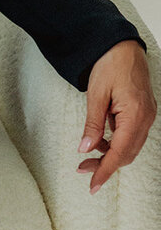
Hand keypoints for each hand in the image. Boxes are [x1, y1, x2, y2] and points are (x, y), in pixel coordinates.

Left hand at [76, 39, 156, 193]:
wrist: (122, 44)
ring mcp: (147, 115)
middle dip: (105, 164)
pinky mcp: (143, 112)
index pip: (120, 153)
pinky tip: (101, 137)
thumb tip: (86, 148)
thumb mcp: (96, 94)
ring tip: (87, 154)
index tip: (93, 185)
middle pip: (127, 154)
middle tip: (83, 169)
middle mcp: (145, 118)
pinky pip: (131, 135)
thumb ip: (93, 124)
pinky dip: (116, 141)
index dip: (105, 171)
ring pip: (130, 146)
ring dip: (110, 153)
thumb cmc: (109, 64)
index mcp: (134, 114)